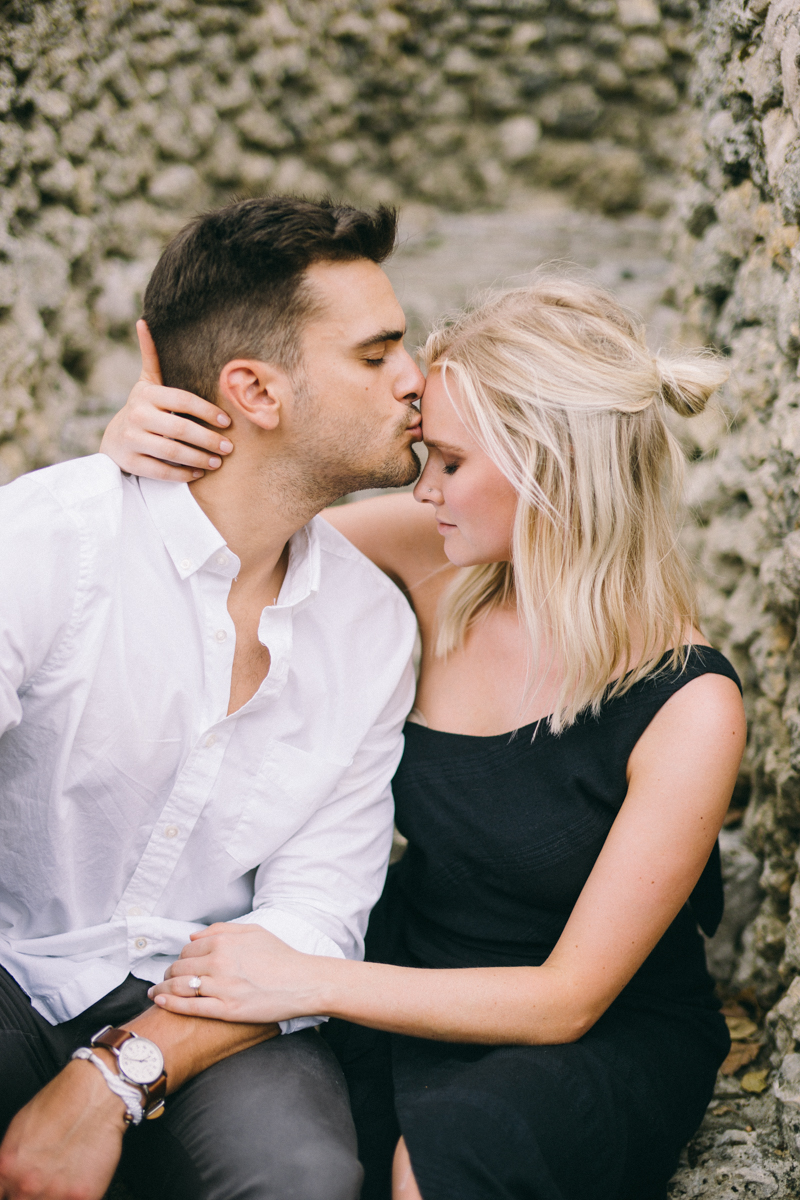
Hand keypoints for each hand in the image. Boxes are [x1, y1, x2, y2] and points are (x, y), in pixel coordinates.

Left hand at [0, 1059, 126, 1199]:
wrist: (99, 1091)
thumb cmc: (62, 1101)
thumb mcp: (19, 1129)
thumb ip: (10, 1165)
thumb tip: (8, 1182)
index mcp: (7, 1169)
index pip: (1, 1196)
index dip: (10, 1192)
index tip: (15, 1190)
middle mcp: (27, 1185)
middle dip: (30, 1194)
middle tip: (43, 1179)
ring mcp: (56, 1193)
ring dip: (52, 1196)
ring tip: (62, 1177)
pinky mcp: (83, 1196)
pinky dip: (73, 1196)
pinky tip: (76, 1178)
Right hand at [99, 320, 234, 481]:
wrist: (113, 440)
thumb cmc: (142, 409)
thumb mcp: (146, 383)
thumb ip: (151, 357)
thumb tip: (144, 321)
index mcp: (146, 395)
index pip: (182, 401)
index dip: (207, 411)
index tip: (227, 421)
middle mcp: (137, 416)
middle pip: (180, 429)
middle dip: (208, 439)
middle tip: (229, 447)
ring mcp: (131, 440)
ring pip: (172, 452)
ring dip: (199, 458)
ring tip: (218, 462)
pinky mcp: (131, 462)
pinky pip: (161, 471)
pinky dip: (182, 474)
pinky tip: (198, 474)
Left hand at [148, 923, 326, 1023]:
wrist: (304, 982)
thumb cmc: (281, 956)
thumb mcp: (253, 931)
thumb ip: (221, 929)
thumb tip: (192, 936)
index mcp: (224, 942)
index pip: (188, 949)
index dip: (181, 957)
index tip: (180, 965)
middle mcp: (219, 962)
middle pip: (180, 967)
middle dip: (169, 973)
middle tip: (165, 980)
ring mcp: (222, 987)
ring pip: (180, 986)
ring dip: (164, 988)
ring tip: (157, 992)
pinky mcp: (227, 1010)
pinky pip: (190, 1007)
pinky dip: (171, 1003)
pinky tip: (160, 1002)